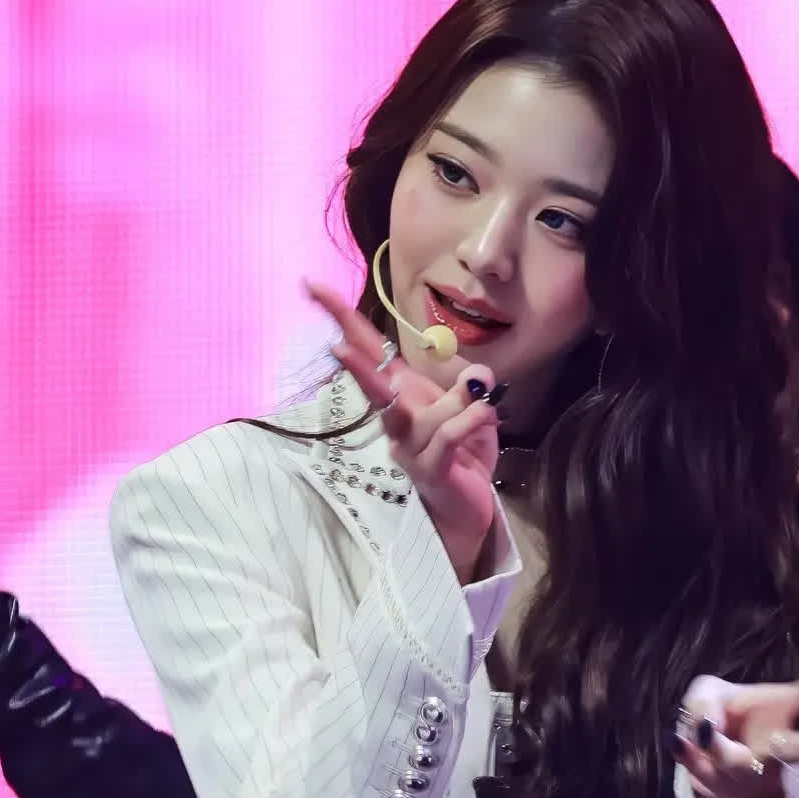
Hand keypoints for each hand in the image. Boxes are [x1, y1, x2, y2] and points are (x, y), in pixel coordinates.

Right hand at [305, 281, 499, 582]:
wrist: (468, 511)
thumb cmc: (463, 458)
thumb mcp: (471, 413)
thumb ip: (471, 390)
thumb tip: (478, 374)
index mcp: (402, 396)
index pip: (370, 351)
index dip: (342, 318)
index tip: (312, 286)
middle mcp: (395, 421)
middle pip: (373, 386)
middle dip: (356, 366)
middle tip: (336, 347)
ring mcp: (407, 448)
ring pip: (425, 412)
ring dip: (459, 403)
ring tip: (483, 407)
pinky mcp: (428, 470)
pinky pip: (446, 435)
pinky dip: (471, 419)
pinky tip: (485, 416)